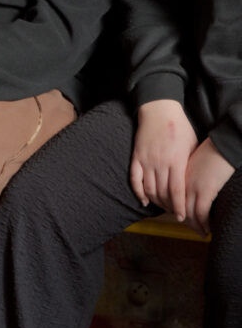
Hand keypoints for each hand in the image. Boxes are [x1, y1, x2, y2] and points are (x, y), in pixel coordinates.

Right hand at [131, 100, 197, 219]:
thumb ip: (189, 164)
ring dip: (155, 201)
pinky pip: (135, 180)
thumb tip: (191, 183)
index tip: (182, 216)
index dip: (178, 205)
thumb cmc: (179, 127)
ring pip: (149, 188)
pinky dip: (139, 192)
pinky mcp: (136, 158)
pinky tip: (144, 200)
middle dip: (168, 206)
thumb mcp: (191, 144)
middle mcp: (160, 162)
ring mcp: (146, 160)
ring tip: (161, 207)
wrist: (159, 110)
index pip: (176, 190)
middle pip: (162, 192)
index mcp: (176, 160)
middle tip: (173, 213)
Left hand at [183, 138, 234, 236]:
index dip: (176, 210)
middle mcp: (182, 184)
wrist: (223, 143)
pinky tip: (208, 229)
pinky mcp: (205, 191)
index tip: (181, 217)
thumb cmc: (212, 150)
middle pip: (178, 208)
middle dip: (186, 221)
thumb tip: (194, 181)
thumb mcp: (194, 162)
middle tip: (193, 229)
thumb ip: (190, 173)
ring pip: (189, 213)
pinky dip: (204, 223)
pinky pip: (201, 212)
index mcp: (178, 176)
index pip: (171, 198)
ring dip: (195, 226)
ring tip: (201, 232)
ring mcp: (192, 188)